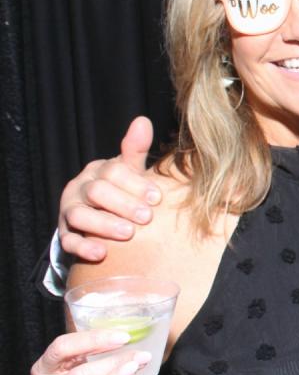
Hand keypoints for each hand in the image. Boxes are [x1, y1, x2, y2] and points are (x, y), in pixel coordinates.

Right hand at [32, 330, 149, 374]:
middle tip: (139, 355)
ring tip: (134, 371)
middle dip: (110, 366)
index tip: (124, 336)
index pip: (62, 348)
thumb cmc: (78, 372)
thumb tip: (131, 325)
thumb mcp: (77, 356)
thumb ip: (95, 342)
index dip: (93, 340)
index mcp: (46, 368)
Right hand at [60, 117, 159, 260]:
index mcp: (98, 170)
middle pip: (97, 192)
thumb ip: (135, 149)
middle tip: (147, 217)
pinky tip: (101, 253)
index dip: (135, 184)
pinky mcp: (65, 233)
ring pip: (80, 216)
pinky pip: (68, 241)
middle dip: (124, 204)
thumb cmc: (120, 189)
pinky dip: (83, 247)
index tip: (157, 198)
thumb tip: (143, 121)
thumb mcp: (129, 169)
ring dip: (104, 225)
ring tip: (128, 233)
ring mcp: (70, 211)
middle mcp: (80, 188)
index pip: (113, 171)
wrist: (98, 214)